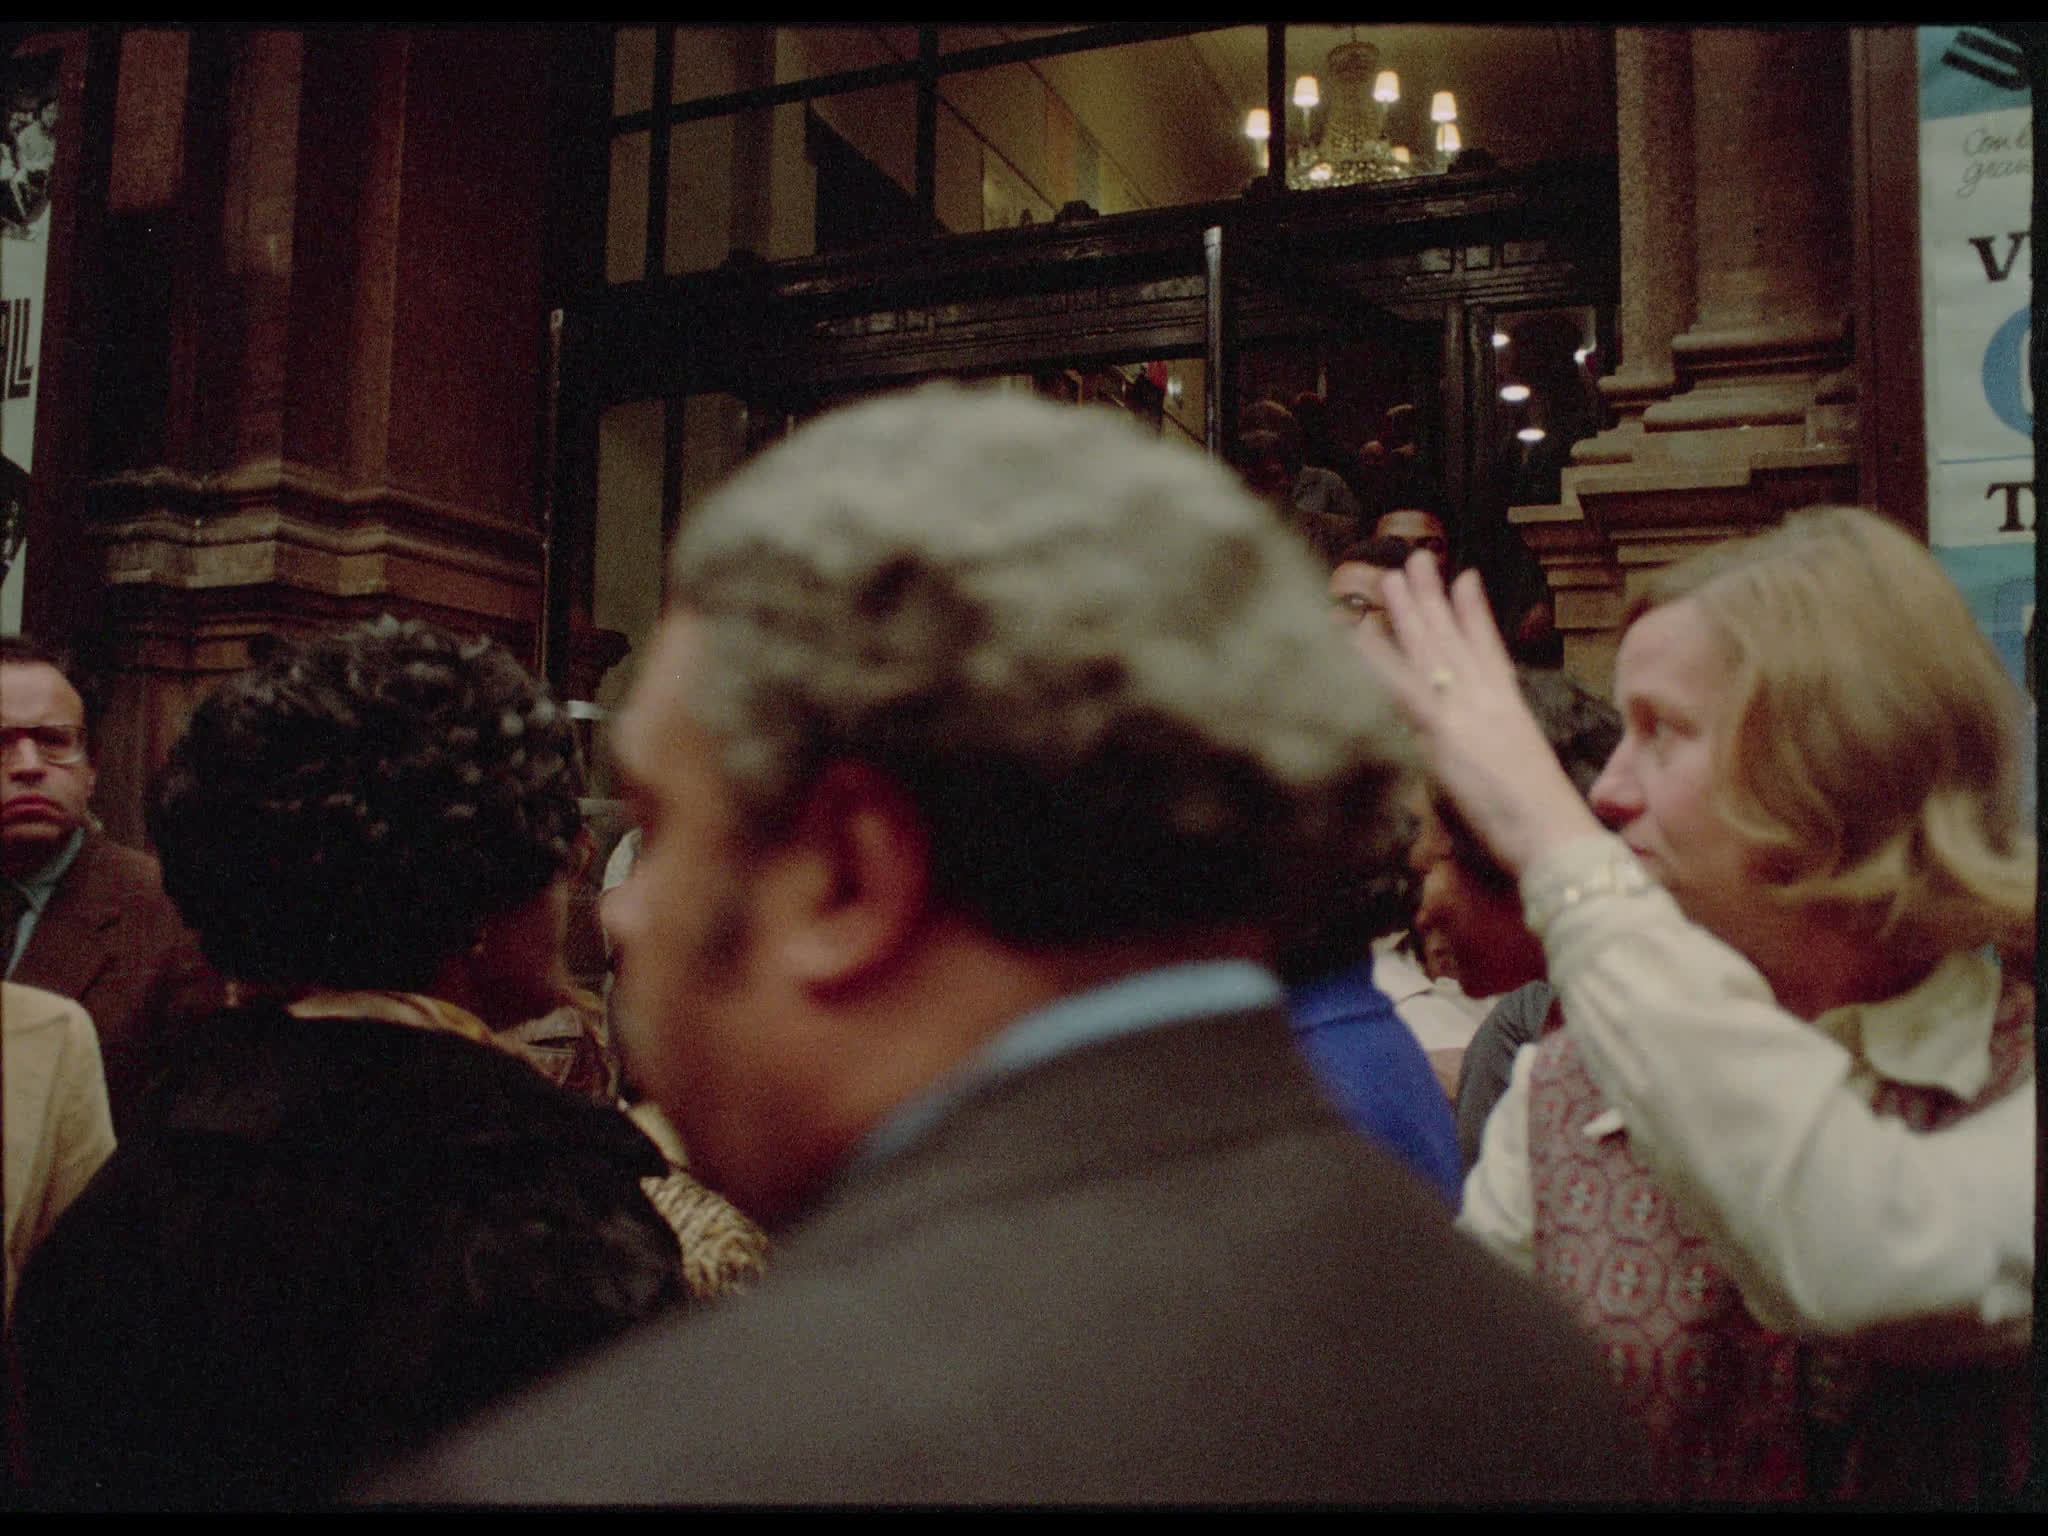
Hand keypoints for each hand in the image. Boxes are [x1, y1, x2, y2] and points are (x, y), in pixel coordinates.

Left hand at [1351, 552, 1602, 877]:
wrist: (1557, 837)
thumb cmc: (1543, 824)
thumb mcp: (1519, 776)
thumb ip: (1491, 754)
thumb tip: (1470, 755)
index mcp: (1511, 708)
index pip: (1488, 648)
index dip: (1475, 612)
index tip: (1466, 579)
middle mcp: (1488, 699)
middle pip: (1455, 637)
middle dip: (1434, 596)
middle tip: (1418, 560)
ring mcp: (1466, 711)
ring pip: (1431, 649)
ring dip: (1408, 610)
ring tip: (1392, 575)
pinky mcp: (1446, 733)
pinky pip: (1403, 688)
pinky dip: (1380, 659)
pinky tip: (1362, 635)